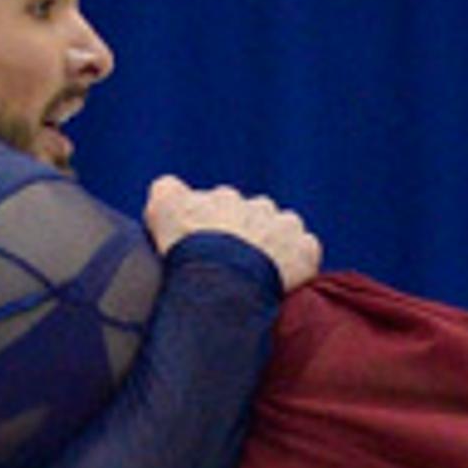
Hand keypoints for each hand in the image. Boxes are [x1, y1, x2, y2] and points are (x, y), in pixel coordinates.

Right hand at [146, 175, 320, 292]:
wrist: (224, 280)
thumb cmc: (189, 249)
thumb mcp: (162, 211)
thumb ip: (166, 191)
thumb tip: (169, 187)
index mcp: (224, 197)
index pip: (220, 205)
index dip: (213, 227)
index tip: (208, 248)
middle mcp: (257, 205)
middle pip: (255, 215)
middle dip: (247, 234)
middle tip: (235, 264)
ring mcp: (285, 226)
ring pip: (284, 229)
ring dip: (276, 244)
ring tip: (262, 272)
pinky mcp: (305, 250)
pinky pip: (306, 250)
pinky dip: (299, 261)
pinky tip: (286, 278)